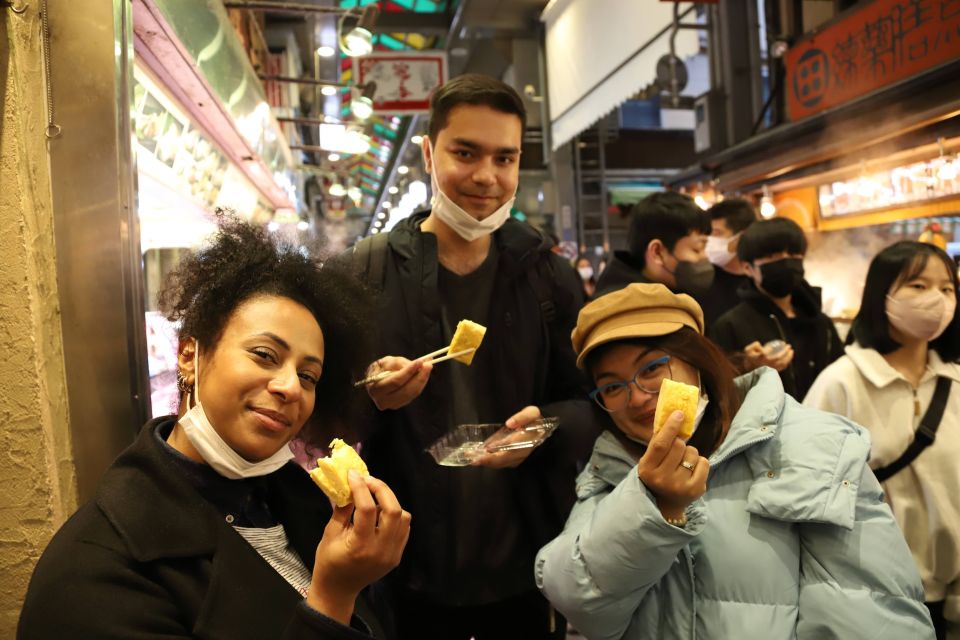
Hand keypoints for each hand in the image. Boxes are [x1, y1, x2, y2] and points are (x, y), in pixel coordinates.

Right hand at [308, 472, 410, 623]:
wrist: (338, 590)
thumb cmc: (328, 562)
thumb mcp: (329, 534)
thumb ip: (342, 509)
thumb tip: (350, 485)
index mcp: (361, 546)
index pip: (368, 509)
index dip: (361, 487)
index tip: (354, 474)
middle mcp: (381, 550)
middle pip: (394, 510)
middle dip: (382, 489)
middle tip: (368, 480)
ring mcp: (392, 554)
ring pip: (403, 518)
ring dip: (390, 502)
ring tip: (373, 496)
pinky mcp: (397, 556)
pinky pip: (404, 528)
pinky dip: (395, 515)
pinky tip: (380, 512)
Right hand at [366, 356, 432, 409]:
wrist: (376, 381)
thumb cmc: (380, 369)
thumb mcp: (386, 362)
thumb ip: (400, 363)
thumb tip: (417, 364)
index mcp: (376, 389)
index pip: (395, 381)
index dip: (408, 372)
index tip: (419, 361)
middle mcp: (383, 401)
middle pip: (406, 391)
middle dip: (419, 377)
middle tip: (428, 365)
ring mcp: (392, 405)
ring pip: (412, 394)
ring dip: (422, 380)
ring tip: (428, 367)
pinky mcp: (400, 405)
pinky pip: (413, 395)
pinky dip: (420, 384)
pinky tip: (424, 375)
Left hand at [471, 405, 540, 468]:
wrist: (542, 431)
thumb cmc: (535, 421)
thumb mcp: (532, 413)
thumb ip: (523, 417)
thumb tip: (509, 423)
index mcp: (528, 439)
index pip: (514, 444)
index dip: (500, 447)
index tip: (488, 448)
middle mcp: (523, 451)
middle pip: (506, 458)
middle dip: (489, 460)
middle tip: (474, 459)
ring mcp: (518, 458)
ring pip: (502, 463)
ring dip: (487, 463)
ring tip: (472, 459)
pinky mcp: (514, 461)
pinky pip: (502, 464)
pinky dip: (490, 463)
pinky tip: (479, 459)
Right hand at [637, 410, 708, 519]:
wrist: (665, 504)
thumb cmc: (658, 474)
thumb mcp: (650, 460)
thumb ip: (658, 441)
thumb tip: (671, 416)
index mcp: (647, 469)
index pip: (661, 444)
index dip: (670, 427)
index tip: (679, 414)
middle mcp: (662, 479)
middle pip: (679, 445)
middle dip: (681, 443)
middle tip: (677, 451)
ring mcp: (679, 486)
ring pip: (693, 453)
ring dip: (690, 453)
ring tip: (683, 464)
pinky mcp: (695, 490)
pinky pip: (705, 463)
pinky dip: (700, 463)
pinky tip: (692, 471)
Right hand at [743, 341, 794, 371]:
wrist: (750, 370)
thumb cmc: (749, 359)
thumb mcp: (748, 350)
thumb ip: (754, 345)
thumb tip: (761, 346)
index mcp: (761, 357)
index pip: (768, 351)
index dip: (772, 347)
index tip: (780, 343)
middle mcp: (767, 363)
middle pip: (779, 357)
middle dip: (785, 351)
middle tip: (788, 346)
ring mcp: (771, 368)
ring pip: (782, 363)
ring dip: (788, 356)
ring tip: (791, 351)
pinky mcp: (774, 371)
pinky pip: (782, 367)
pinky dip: (787, 362)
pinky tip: (789, 358)